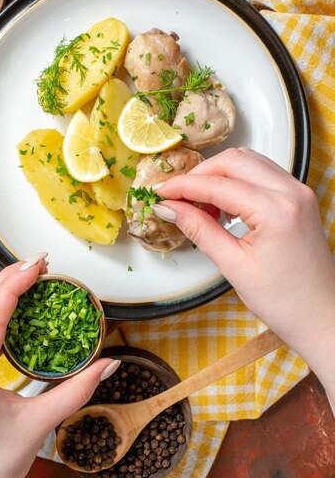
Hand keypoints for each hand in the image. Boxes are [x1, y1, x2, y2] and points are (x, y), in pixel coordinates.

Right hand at [154, 148, 334, 409]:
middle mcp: (291, 192)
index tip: (159, 193)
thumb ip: (200, 230)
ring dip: (218, 175)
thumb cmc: (284, 301)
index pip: (217, 184)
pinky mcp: (300, 198)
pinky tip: (222, 205)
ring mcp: (299, 191)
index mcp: (275, 210)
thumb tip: (170, 208)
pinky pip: (262, 174)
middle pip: (233, 161)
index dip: (183, 186)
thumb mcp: (234, 266)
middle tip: (175, 197)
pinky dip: (237, 181)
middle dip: (199, 175)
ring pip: (248, 161)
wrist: (321, 315)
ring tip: (197, 204)